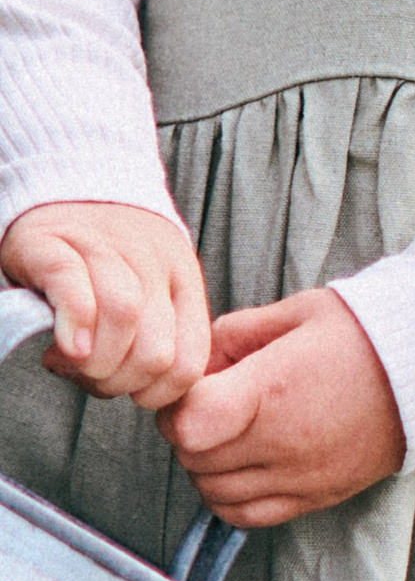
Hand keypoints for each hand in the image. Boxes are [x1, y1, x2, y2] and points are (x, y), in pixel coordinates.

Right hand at [0, 201, 210, 409]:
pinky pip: (75, 287)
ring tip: (72, 361)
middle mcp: (154, 263)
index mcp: (183, 281)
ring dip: (96, 361)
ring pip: (123, 316)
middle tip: (92, 376)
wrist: (64, 187)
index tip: (129, 392)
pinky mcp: (56, 242)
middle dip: (120, 382)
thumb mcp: (148, 291)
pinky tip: (63, 348)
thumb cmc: (106, 259)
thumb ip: (152, 337)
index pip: (190, 360)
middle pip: (156, 350)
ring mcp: (107, 247)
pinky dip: (73, 326)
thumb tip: (134, 391)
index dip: (158, 393)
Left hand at [157, 289, 405, 525]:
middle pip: (194, 458)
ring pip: (213, 491)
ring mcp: (301, 476)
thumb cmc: (364, 334)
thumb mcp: (297, 311)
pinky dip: (230, 496)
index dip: (175, 406)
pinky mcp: (317, 496)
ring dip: (206, 465)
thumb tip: (199, 359)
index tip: (194, 388)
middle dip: (188, 431)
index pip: (187, 423)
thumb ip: (236, 332)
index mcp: (272, 389)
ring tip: (229, 435)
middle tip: (211, 406)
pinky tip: (242, 468)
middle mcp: (283, 441)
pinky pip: (247, 516)